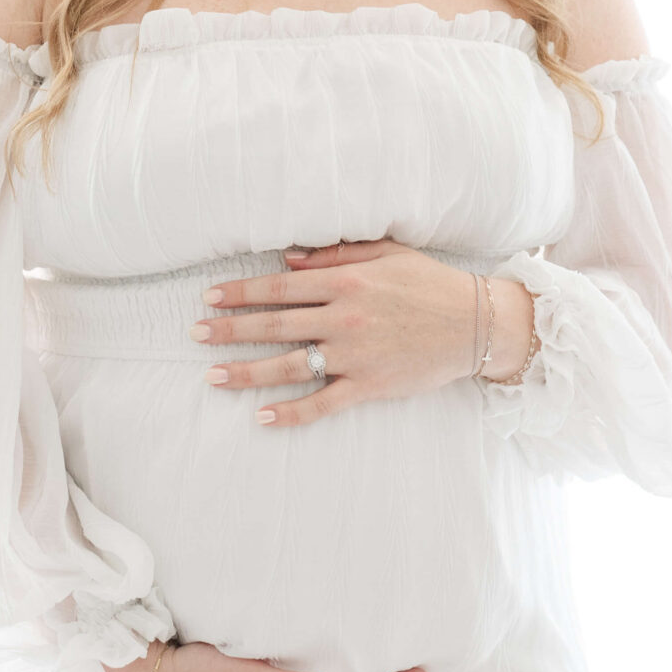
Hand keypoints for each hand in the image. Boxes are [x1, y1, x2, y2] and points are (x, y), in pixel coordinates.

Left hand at [191, 238, 537, 426]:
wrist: (476, 323)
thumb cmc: (430, 283)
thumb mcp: (386, 253)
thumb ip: (335, 255)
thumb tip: (288, 260)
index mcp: (346, 281)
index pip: (279, 287)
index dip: (240, 292)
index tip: (209, 297)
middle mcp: (344, 317)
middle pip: (273, 325)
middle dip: (229, 330)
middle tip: (195, 334)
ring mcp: (355, 355)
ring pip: (289, 365)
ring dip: (246, 372)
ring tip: (212, 376)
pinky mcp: (369, 386)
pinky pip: (322, 404)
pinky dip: (290, 413)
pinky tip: (261, 417)